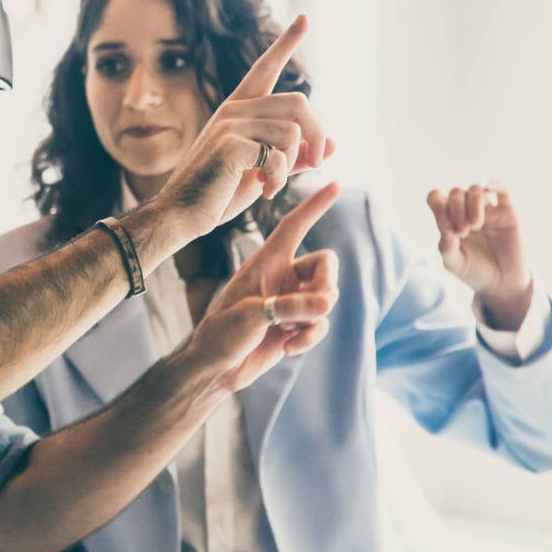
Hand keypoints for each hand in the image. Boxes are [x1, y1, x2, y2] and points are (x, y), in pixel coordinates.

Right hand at [153, 16, 336, 239]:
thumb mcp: (264, 171)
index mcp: (239, 110)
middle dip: (316, 136)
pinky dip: (281, 178)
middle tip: (313, 165)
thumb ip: (295, 156)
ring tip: (274, 184)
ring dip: (294, 164)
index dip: (286, 43)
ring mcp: (230, 124)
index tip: (303, 19)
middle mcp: (233, 109)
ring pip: (292, 131)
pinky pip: (279, 154)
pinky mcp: (230, 145)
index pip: (265, 68)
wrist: (183, 214)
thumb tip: (332, 145)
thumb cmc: (219, 193)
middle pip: (299, 103)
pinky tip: (265, 190)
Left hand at [176, 182, 340, 393]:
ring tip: (291, 333)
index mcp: (265, 262)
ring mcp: (290, 301)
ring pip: (326, 296)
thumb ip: (289, 306)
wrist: (215, 369)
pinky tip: (289, 348)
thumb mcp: (251, 315)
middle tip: (317, 304)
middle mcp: (281, 276)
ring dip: (315, 317)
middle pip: (325, 263)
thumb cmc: (221, 334)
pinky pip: (320, 322)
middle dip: (327, 283)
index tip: (335, 183)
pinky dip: (311, 336)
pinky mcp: (295, 325)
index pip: (294, 226)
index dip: (314, 205)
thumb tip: (327, 303)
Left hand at [426, 182, 531, 329]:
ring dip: (472, 204)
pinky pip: (502, 190)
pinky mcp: (507, 212)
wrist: (502, 284)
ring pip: (476, 189)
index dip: (438, 208)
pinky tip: (489, 189)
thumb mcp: (454, 264)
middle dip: (456, 210)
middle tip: (463, 232)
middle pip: (455, 193)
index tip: (448, 230)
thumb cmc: (474, 272)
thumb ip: (446, 248)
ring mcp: (487, 210)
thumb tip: (446, 231)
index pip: (437, 199)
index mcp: (449, 219)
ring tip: (476, 226)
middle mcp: (466, 211)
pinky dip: (495, 184)